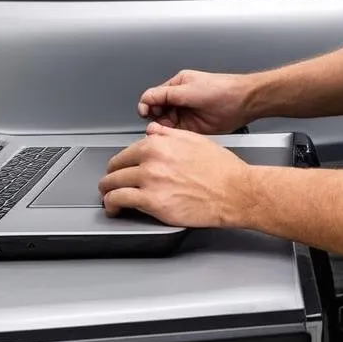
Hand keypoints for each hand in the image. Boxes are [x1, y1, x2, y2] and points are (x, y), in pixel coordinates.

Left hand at [99, 122, 252, 227]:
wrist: (235, 191)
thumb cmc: (221, 169)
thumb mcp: (194, 140)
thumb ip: (168, 136)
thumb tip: (152, 132)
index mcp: (160, 143)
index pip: (127, 152)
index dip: (121, 163)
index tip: (120, 169)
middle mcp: (152, 159)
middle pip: (116, 167)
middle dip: (110, 177)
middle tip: (110, 184)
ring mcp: (150, 180)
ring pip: (113, 184)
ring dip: (107, 192)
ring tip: (109, 198)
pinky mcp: (152, 202)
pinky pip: (120, 201)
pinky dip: (112, 205)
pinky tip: (113, 209)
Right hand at [137, 69, 254, 134]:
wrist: (243, 103)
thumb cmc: (222, 90)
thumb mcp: (189, 90)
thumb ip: (165, 94)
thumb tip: (146, 99)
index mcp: (177, 85)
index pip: (153, 95)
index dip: (148, 105)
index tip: (146, 113)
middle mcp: (180, 99)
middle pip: (158, 111)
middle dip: (156, 118)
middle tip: (158, 124)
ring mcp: (186, 114)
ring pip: (166, 124)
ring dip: (164, 128)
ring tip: (167, 130)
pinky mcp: (193, 128)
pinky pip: (177, 133)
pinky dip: (173, 136)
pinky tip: (174, 136)